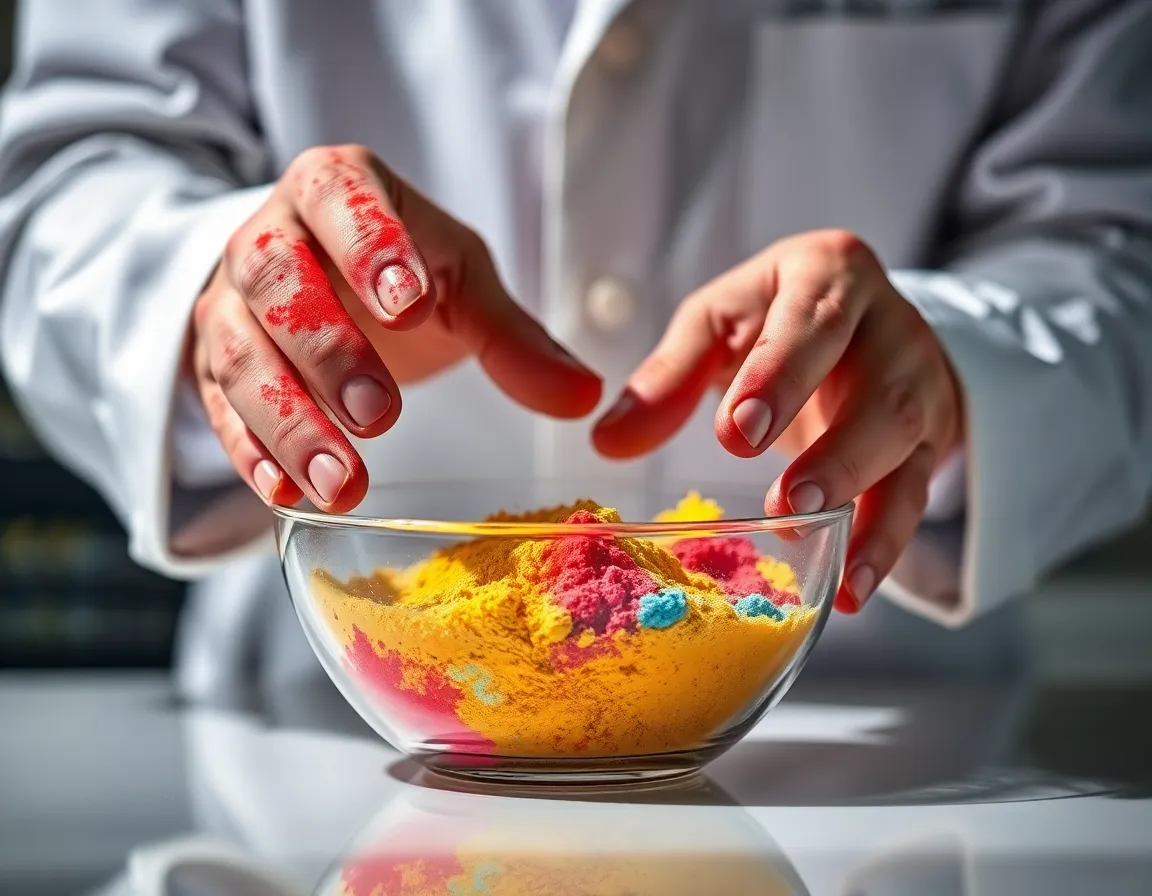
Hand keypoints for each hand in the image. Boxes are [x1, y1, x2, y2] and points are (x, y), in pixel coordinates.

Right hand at [191, 145, 601, 510]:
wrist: (315, 279)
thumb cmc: (396, 270)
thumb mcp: (458, 282)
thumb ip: (512, 336)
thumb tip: (582, 397)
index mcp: (336, 189)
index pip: (341, 201)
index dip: (370, 248)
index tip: (412, 307)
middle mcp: (268, 236)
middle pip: (278, 283)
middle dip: (329, 352)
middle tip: (381, 415)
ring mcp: (229, 302)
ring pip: (239, 355)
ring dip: (289, 423)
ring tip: (342, 485)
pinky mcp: (207, 366)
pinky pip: (218, 409)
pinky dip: (251, 455)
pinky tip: (287, 497)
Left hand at [592, 230, 963, 611]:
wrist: (862, 322)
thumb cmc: (776, 317)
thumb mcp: (719, 323)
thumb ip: (670, 374)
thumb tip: (608, 441)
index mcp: (830, 276)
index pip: (813, 321)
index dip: (780, 375)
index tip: (739, 431)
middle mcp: (892, 327)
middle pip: (881, 392)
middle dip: (837, 452)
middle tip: (786, 503)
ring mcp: (921, 385)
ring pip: (908, 447)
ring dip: (864, 506)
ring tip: (808, 545)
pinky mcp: (931, 440)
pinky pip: (917, 494)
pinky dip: (885, 544)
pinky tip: (851, 588)